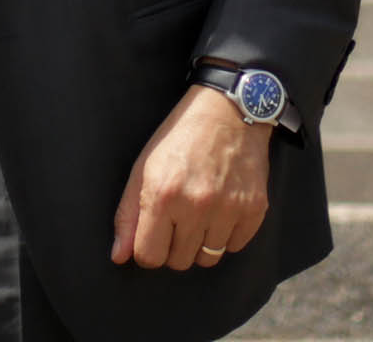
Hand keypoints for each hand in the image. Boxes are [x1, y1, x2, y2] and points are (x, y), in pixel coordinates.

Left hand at [109, 85, 270, 270]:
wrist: (228, 111)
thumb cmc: (180, 138)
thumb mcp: (143, 168)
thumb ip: (127, 215)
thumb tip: (118, 257)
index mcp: (163, 195)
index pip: (149, 256)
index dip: (148, 248)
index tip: (153, 233)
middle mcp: (196, 205)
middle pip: (179, 261)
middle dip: (174, 246)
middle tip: (178, 217)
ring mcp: (228, 209)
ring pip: (208, 258)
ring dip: (201, 242)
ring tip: (200, 212)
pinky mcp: (254, 209)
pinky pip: (234, 246)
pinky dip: (227, 234)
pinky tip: (222, 207)